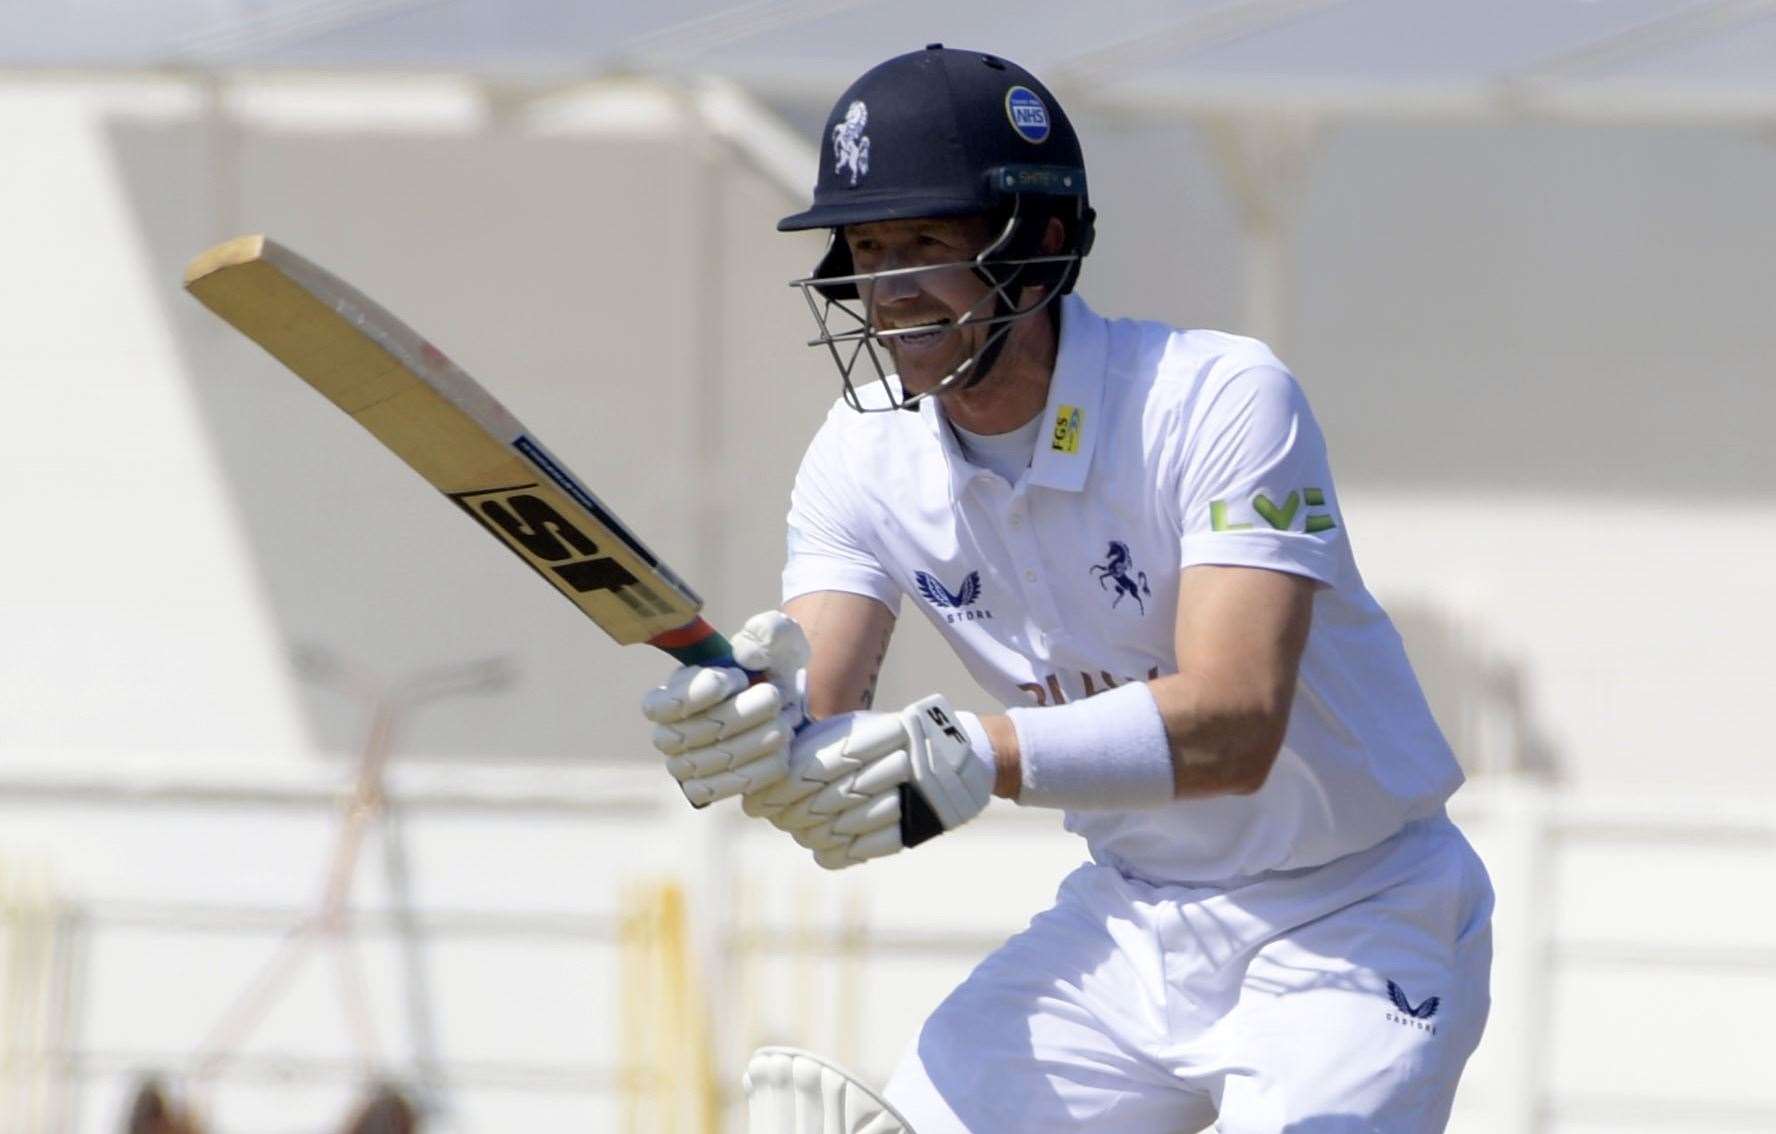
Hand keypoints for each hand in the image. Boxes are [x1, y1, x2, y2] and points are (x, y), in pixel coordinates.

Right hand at [642, 611, 808, 806]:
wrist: (789, 709)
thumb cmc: (773, 668)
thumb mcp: (778, 639)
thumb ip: (766, 632)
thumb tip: (746, 656)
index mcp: (669, 694)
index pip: (662, 705)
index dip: (699, 692)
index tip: (736, 676)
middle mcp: (668, 734)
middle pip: (694, 733)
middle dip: (741, 713)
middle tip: (775, 697)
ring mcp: (683, 767)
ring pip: (714, 760)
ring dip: (757, 739)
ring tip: (784, 722)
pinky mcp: (705, 791)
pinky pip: (726, 787)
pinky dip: (759, 769)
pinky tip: (781, 750)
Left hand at [744, 694, 993, 868]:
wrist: (962, 759)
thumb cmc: (896, 740)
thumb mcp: (860, 727)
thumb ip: (818, 743)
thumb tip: (769, 771)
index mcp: (874, 734)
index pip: (811, 769)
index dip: (779, 789)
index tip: (759, 799)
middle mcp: (891, 763)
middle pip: (820, 801)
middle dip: (790, 813)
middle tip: (777, 816)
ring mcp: (905, 797)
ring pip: (838, 827)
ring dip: (811, 832)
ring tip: (800, 830)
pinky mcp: (913, 827)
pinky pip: (863, 849)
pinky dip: (836, 852)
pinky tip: (823, 847)